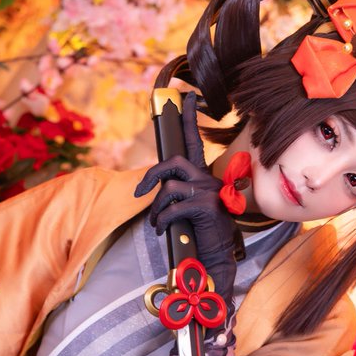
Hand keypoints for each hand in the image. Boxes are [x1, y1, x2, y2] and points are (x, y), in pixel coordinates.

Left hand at [134, 92, 237, 294]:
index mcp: (204, 177)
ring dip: (156, 208)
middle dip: (150, 176)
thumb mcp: (189, 210)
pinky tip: (163, 230)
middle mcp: (208, 180)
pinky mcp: (205, 207)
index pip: (194, 141)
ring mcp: (208, 193)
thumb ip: (178, 195)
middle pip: (173, 162)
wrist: (217, 258)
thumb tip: (157, 190)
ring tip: (156, 224)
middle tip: (139, 193)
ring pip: (169, 188)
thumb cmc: (201, 235)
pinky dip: (162, 221)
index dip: (190, 118)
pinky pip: (173, 207)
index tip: (188, 97)